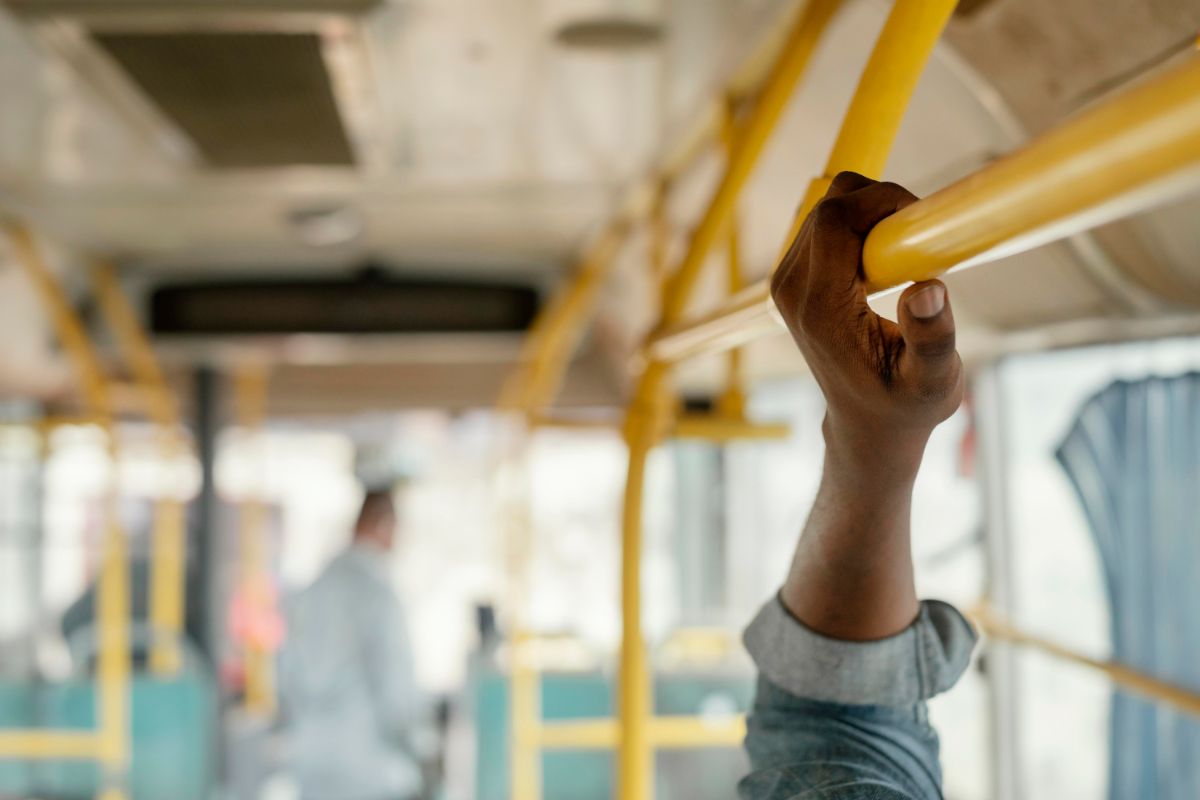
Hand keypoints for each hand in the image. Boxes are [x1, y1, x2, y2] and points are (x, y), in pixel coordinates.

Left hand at [770, 172, 963, 467]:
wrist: (868, 424)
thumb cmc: (903, 406)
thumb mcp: (932, 383)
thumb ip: (931, 339)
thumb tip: (926, 290)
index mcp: (819, 307)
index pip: (836, 218)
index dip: (883, 201)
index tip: (923, 223)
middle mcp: (791, 289)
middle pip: (830, 204)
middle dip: (883, 204)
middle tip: (921, 241)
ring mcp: (787, 281)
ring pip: (828, 206)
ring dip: (873, 214)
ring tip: (906, 257)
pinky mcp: (794, 276)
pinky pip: (828, 222)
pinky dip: (862, 225)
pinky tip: (886, 263)